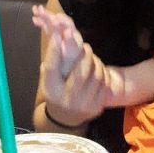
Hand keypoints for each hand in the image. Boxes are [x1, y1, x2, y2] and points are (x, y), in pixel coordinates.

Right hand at [34, 7, 109, 126]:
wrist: (66, 118)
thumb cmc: (56, 91)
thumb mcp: (49, 79)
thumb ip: (53, 61)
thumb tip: (57, 36)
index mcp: (51, 91)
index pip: (52, 68)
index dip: (55, 51)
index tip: (59, 35)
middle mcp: (66, 100)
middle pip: (80, 73)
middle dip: (85, 56)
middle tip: (85, 46)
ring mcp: (83, 105)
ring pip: (96, 76)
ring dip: (95, 62)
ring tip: (91, 56)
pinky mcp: (97, 107)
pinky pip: (104, 83)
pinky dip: (102, 72)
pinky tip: (97, 68)